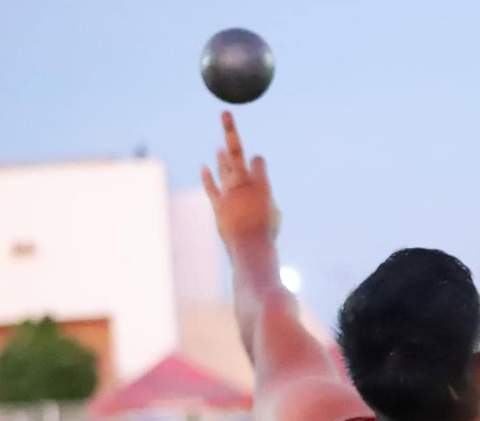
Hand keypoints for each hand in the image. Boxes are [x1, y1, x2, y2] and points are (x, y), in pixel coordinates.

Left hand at [201, 111, 278, 250]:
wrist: (250, 247)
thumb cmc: (267, 233)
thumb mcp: (275, 215)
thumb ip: (267, 202)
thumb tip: (257, 202)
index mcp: (262, 183)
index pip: (258, 161)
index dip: (258, 162)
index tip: (258, 166)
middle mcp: (243, 182)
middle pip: (235, 151)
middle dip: (230, 130)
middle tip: (224, 113)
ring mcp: (229, 192)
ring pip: (223, 167)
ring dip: (221, 156)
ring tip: (219, 147)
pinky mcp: (218, 204)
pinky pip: (212, 186)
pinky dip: (208, 177)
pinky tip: (204, 167)